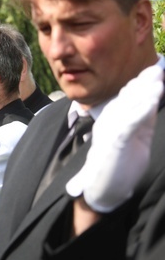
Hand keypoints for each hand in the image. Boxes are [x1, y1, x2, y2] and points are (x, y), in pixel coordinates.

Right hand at [67, 64, 163, 212]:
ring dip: (143, 94)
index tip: (155, 71)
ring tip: (157, 81)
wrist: (104, 189)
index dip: (141, 84)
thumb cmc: (120, 166)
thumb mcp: (135, 138)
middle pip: (128, 99)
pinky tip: (150, 102)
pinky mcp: (114, 143)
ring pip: (128, 108)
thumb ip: (141, 121)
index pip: (128, 99)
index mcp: (114, 120)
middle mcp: (110, 122)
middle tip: (156, 70)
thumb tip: (150, 101)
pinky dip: (139, 111)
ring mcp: (110, 131)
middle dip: (143, 84)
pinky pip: (128, 124)